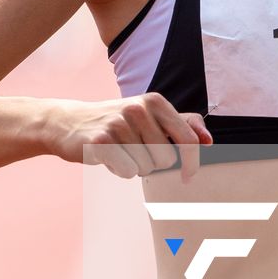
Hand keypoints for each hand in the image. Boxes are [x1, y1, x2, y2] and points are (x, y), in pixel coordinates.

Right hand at [50, 93, 211, 180]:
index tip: (188, 176)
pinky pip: (127, 171)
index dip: (192, 162)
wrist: (68, 122)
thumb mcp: (149, 115)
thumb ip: (182, 124)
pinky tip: (108, 157)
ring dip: (135, 166)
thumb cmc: (116, 122)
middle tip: (134, 150)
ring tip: (119, 151)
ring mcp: (118, 124)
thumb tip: (209, 140)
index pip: (187, 139)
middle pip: (166, 159)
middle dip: (153, 163)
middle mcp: (138, 109)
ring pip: (146, 168)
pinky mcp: (101, 141)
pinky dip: (120, 170)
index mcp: (155, 101)